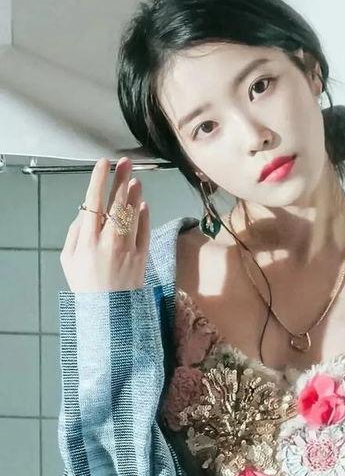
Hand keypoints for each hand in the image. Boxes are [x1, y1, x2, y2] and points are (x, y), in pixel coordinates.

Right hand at [60, 157, 149, 291]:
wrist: (110, 312)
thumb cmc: (86, 285)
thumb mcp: (68, 260)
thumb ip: (75, 234)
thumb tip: (85, 213)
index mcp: (88, 240)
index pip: (94, 202)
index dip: (99, 180)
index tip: (103, 164)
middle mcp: (109, 241)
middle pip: (116, 203)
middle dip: (121, 179)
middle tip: (125, 163)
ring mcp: (128, 247)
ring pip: (133, 214)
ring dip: (134, 194)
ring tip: (135, 180)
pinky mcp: (143, 256)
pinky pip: (145, 230)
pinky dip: (144, 216)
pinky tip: (143, 204)